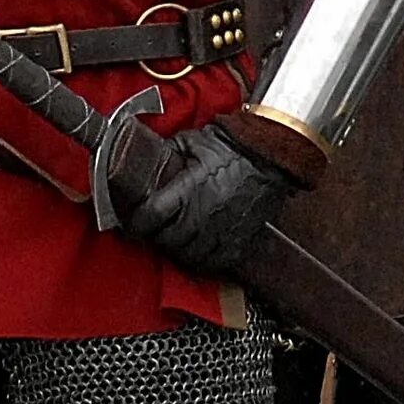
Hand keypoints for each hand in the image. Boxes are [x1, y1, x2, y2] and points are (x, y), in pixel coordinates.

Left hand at [117, 117, 301, 276]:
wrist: (272, 154)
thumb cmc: (233, 146)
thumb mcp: (194, 141)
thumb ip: (169, 154)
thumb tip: (146, 161)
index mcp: (190, 188)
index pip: (152, 215)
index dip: (136, 221)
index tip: (132, 221)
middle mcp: (205, 213)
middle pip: (168, 240)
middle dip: (156, 236)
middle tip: (152, 230)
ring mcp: (224, 230)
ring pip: (190, 255)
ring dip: (177, 250)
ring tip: (174, 241)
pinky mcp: (240, 239)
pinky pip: (215, 262)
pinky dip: (202, 260)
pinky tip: (197, 251)